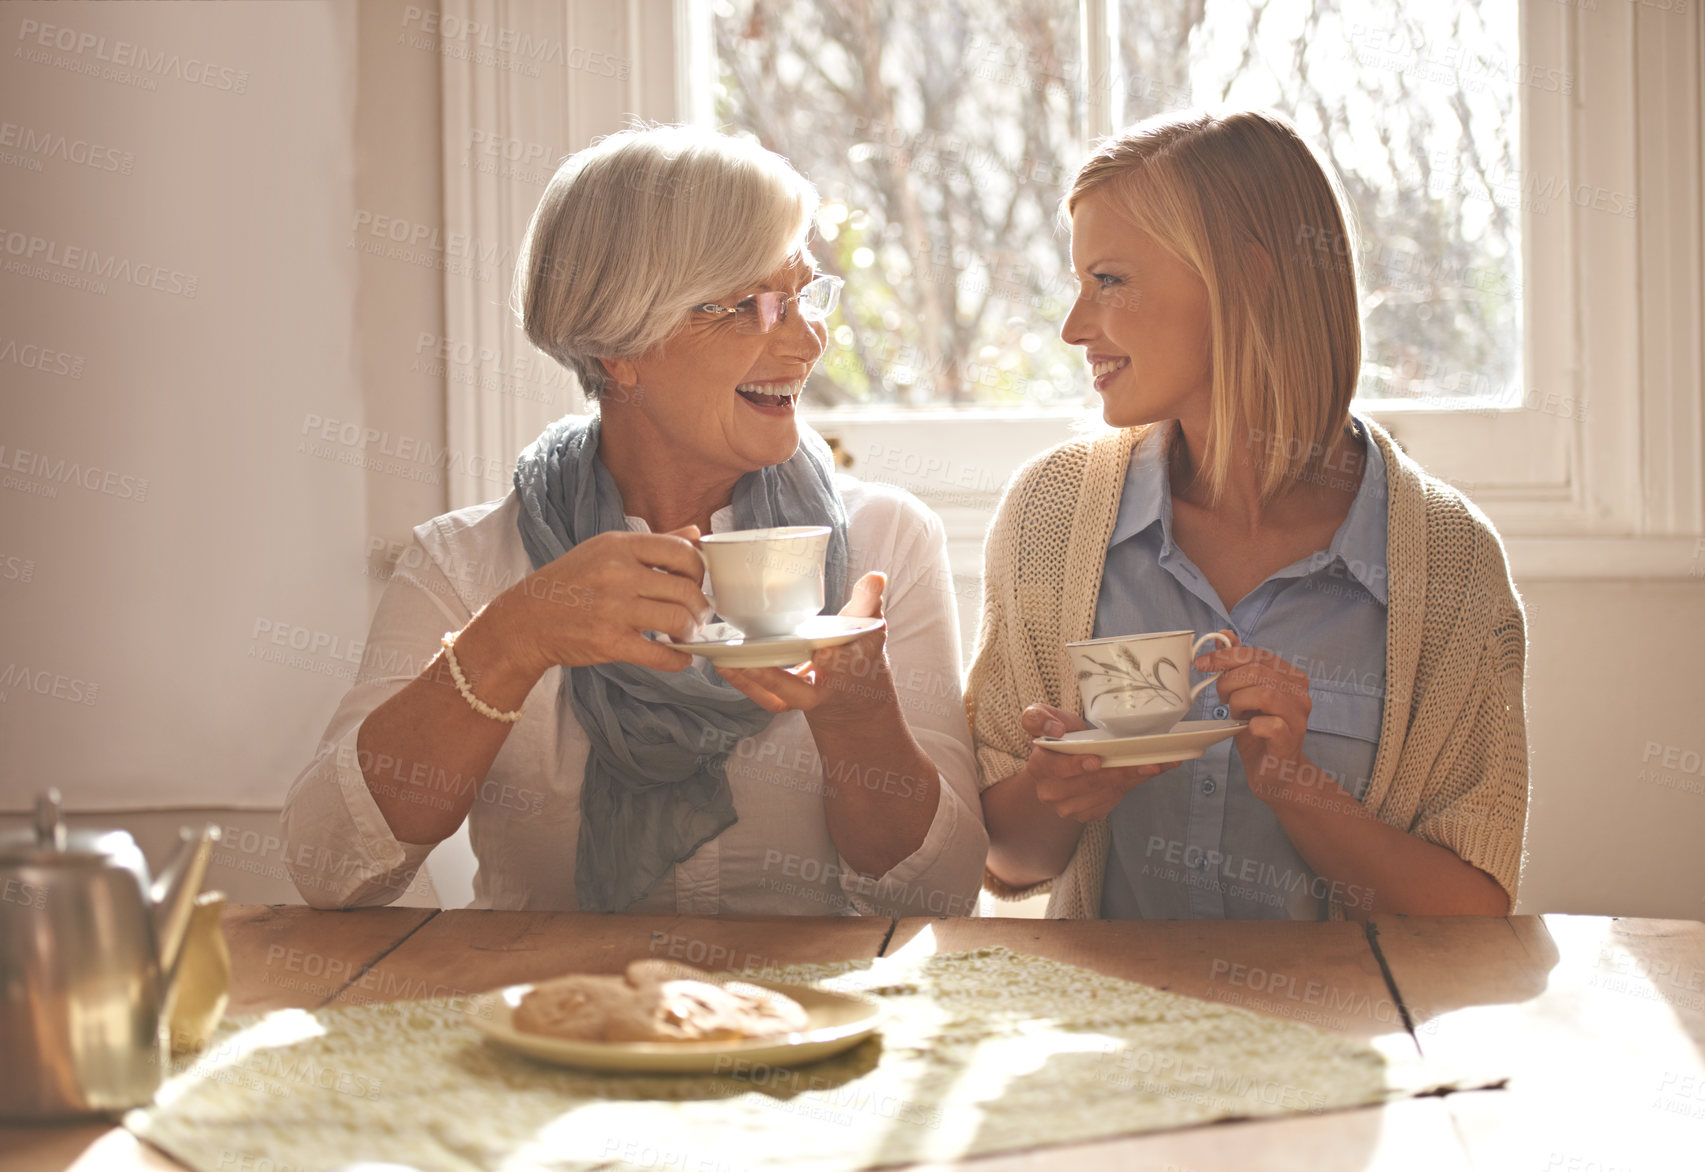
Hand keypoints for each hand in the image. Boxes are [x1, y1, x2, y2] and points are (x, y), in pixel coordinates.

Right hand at [486, 526, 711, 676]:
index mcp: (619, 546)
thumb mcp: (605, 550)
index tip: (696, 584)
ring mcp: (613, 608)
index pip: (682, 551)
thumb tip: (696, 532)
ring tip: (684, 634)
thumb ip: (653, 543)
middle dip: (700, 607)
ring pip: (677, 620)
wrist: (526, 620)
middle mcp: (617, 573)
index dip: (699, 571)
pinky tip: (678, 657)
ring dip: (689, 631)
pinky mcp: (609, 642)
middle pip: (685, 589)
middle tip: (697, 616)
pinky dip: (678, 659)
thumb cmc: (569, 583)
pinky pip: (660, 654)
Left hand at [716, 571, 891, 720]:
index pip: (847, 664)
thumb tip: (876, 576)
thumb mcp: (868, 623)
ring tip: (726, 662)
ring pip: (778, 697)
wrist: (852, 692)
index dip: (836, 660)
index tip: (823, 653)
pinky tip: (724, 664)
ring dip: (752, 682)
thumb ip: (868, 599)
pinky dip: (745, 684)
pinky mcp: (786, 699)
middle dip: (779, 680)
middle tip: (753, 663)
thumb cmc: (856, 649)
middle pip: (804, 691)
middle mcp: (827, 686)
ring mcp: (805, 696)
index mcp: (853, 665)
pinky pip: (765, 697)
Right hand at [1021, 703, 1181, 821]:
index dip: (1077, 765)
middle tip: (1148, 763)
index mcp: (1039, 767)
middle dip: (1120, 773)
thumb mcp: (1041, 717)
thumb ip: (1038, 718)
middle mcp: (1050, 792)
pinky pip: (1112, 802)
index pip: (1057, 769)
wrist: (1058, 763)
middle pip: (1089, 784)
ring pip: (1105, 795)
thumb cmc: (1057, 737)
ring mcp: (1068, 808)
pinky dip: (1132, 786)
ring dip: (1133, 780)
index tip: (1097, 760)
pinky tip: (1148, 773)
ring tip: (1156, 765)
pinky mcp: (1086, 814)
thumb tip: (1054, 730)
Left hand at [1195, 632, 1315, 800]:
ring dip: (1238, 702)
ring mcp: (1298, 716)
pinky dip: (1250, 724)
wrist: (1276, 772)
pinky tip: (1247, 728)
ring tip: (1235, 712)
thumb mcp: (1244, 694)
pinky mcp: (1290, 739)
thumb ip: (1238, 665)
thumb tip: (1224, 635)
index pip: (1258, 654)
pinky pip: (1267, 723)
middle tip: (1221, 697)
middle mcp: (1300, 693)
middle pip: (1258, 671)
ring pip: (1263, 693)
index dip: (1226, 655)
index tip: (1202, 663)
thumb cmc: (1259, 732)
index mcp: (1291, 677)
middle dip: (1228, 681)